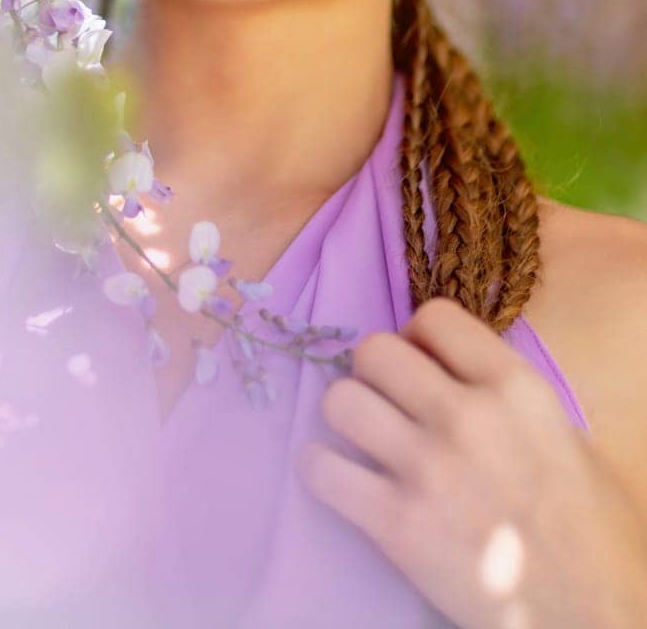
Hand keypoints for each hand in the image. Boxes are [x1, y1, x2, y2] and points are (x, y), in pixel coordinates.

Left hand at [297, 296, 646, 628]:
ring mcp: (426, 469)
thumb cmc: (593, 531)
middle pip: (373, 350)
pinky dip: (322, 471)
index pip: (433, 316)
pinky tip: (343, 481)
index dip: (418, 337)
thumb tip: (454, 371)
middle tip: (390, 404)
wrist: (592, 618)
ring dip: (347, 418)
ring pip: (339, 400)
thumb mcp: (565, 436)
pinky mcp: (396, 525)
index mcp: (514, 387)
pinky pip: (320, 469)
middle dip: (375, 374)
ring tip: (365, 440)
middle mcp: (465, 416)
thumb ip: (506, 394)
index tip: (422, 365)